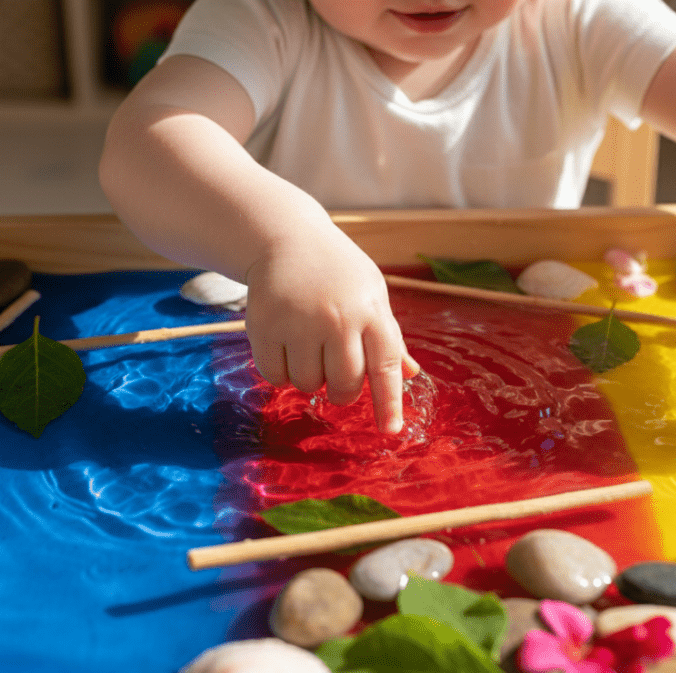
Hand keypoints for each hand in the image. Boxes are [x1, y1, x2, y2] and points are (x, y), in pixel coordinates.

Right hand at [243, 229, 417, 432]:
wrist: (288, 238)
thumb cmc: (339, 272)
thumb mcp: (372, 294)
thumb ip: (389, 337)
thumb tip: (411, 374)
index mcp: (371, 311)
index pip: (385, 367)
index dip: (389, 403)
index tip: (390, 431)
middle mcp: (337, 318)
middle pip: (344, 385)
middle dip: (342, 391)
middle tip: (336, 375)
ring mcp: (298, 322)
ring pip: (307, 384)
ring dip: (308, 378)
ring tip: (307, 347)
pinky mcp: (264, 325)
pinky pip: (275, 376)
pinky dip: (280, 372)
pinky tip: (284, 346)